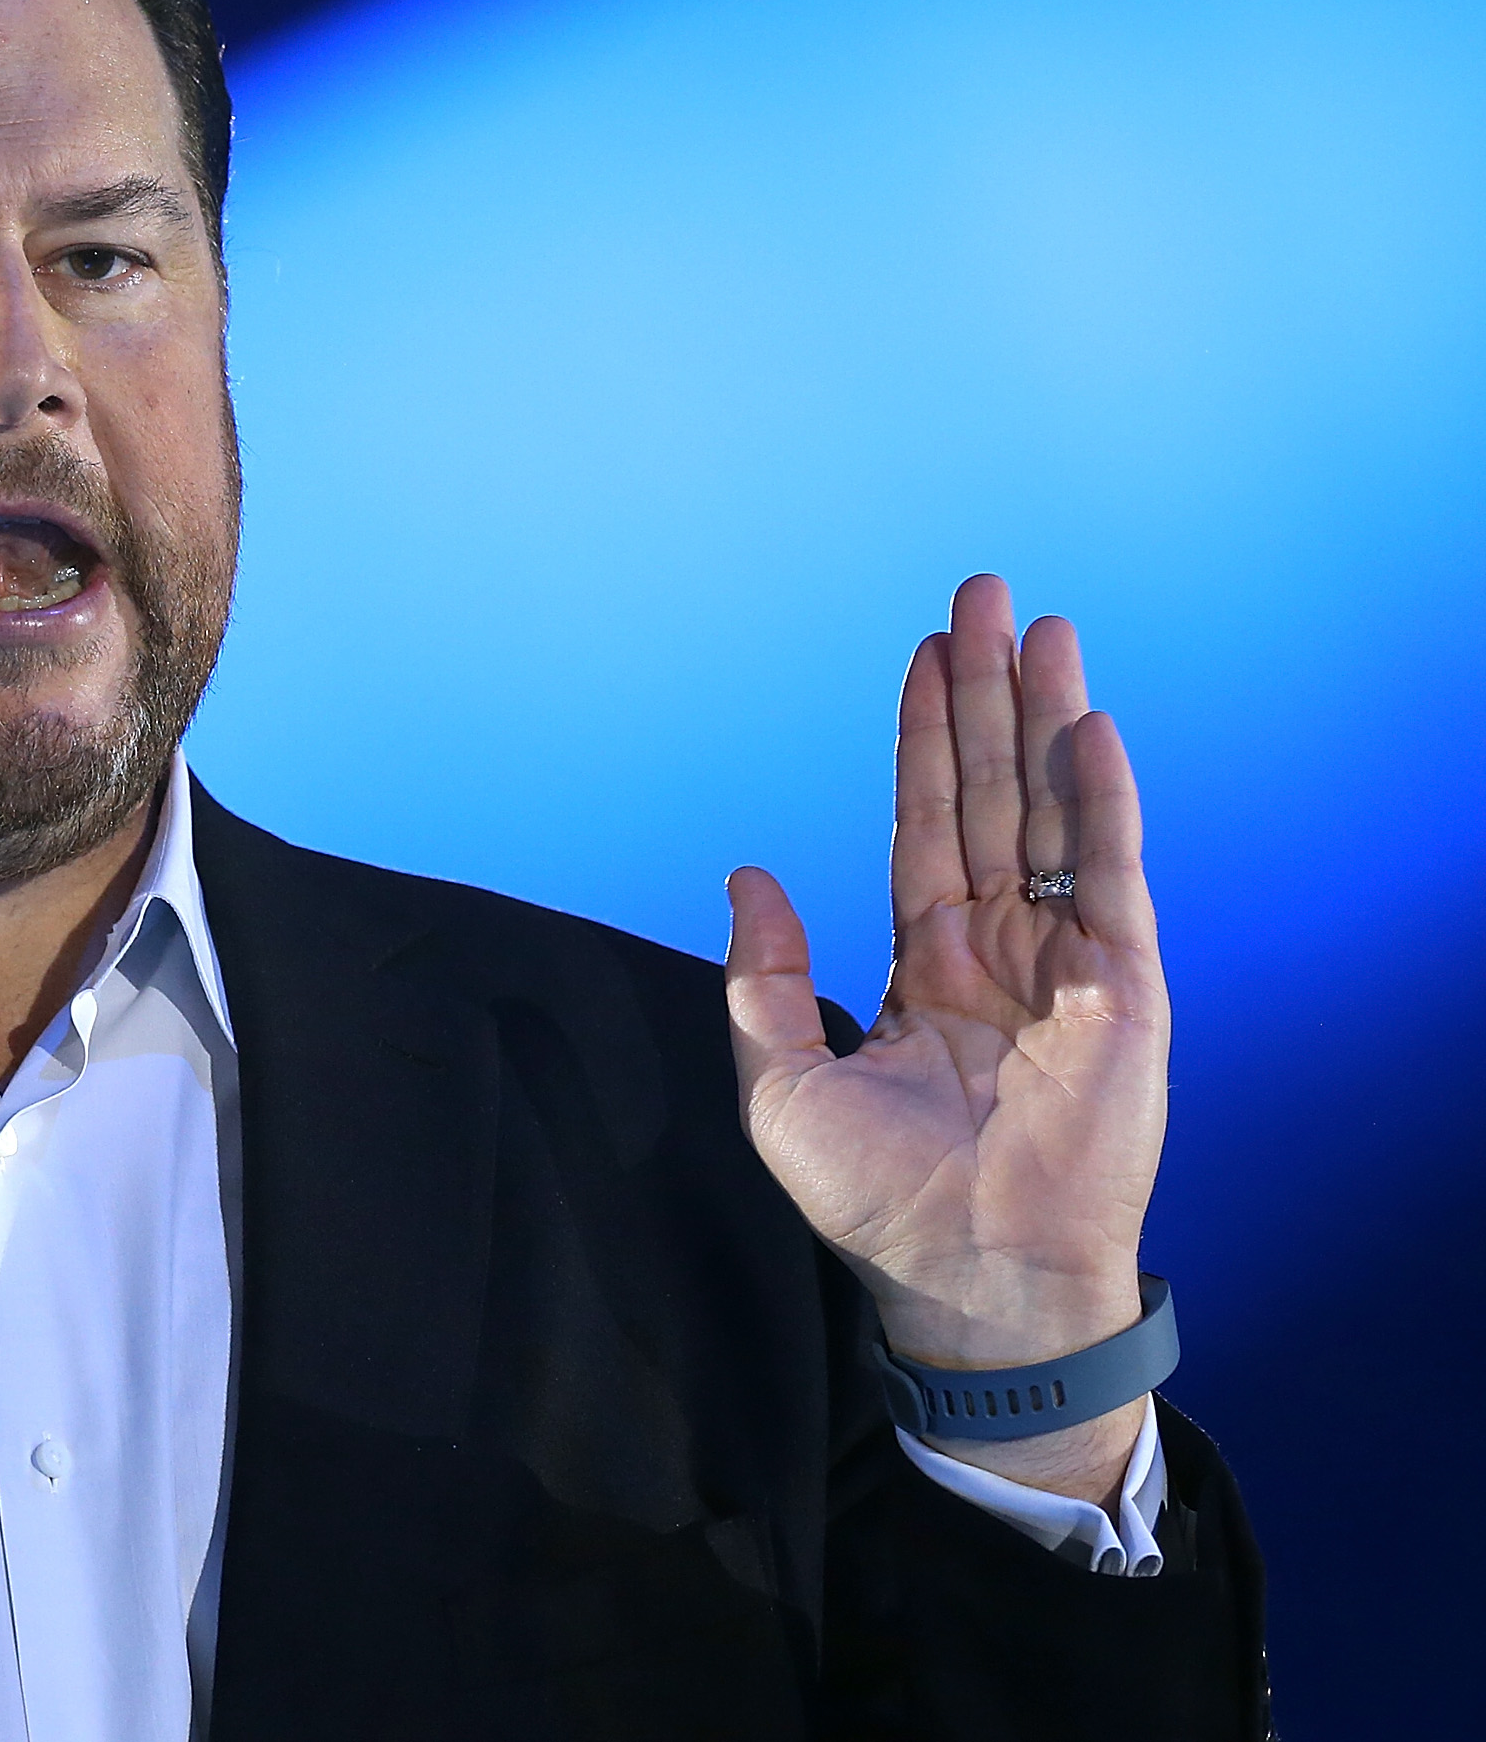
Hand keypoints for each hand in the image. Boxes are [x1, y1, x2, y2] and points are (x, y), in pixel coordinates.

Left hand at [726, 574, 1166, 1499]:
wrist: (967, 1274)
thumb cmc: (876, 1198)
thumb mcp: (781, 1083)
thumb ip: (764, 977)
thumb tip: (747, 873)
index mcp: (927, 960)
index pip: (924, 821)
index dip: (923, 737)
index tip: (925, 654)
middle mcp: (999, 945)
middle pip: (989, 791)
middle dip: (986, 694)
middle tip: (983, 596)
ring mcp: (1065, 960)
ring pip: (1052, 810)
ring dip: (1046, 718)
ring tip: (1041, 628)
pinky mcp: (1123, 988)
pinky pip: (1109, 875)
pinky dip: (1099, 800)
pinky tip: (1085, 728)